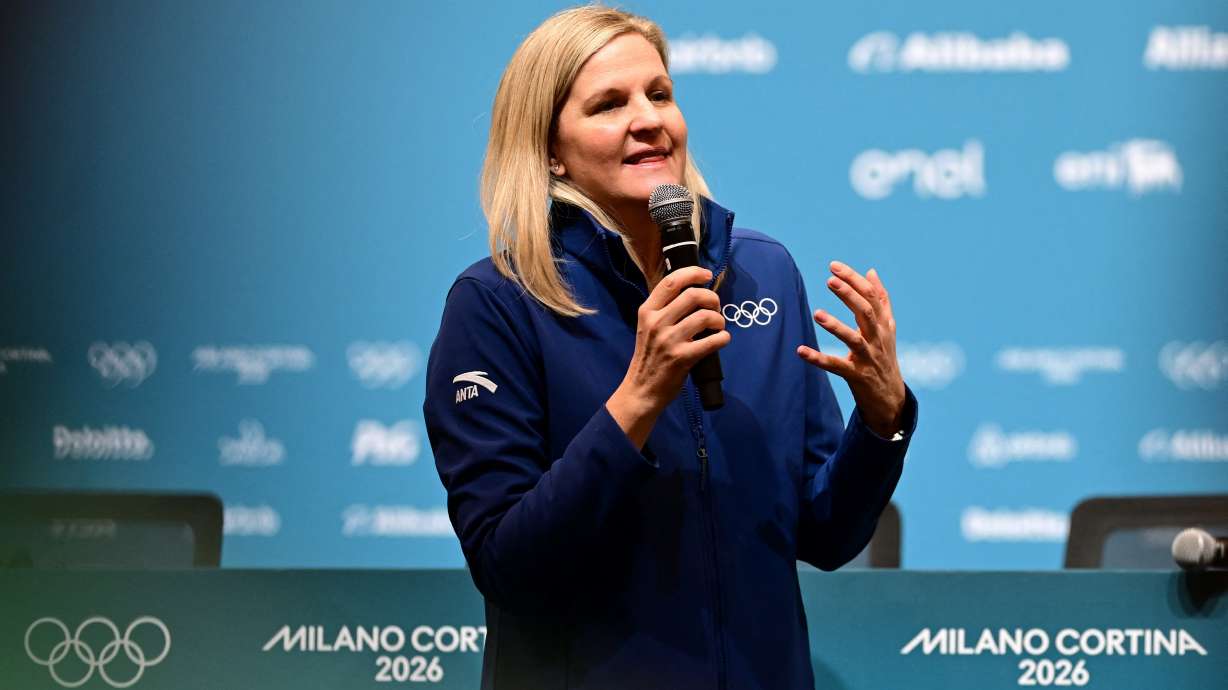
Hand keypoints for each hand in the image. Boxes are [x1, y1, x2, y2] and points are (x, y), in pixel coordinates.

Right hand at [607, 266, 729, 446]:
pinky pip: (713, 341)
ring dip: (719, 320)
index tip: (707, 275)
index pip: (671, 281)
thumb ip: (665, 310)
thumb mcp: (648, 327)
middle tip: (715, 308)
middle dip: (712, 298)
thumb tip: (695, 292)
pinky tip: (721, 340)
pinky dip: (723, 338)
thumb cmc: (649, 357)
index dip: (693, 273)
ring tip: (718, 327)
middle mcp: (657, 322)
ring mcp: (669, 340)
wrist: (641, 389)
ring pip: (705, 317)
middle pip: (693, 295)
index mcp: (647, 311)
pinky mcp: (682, 358)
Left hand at [796, 261, 905, 437]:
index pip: (872, 296)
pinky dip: (818, 359)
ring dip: (835, 326)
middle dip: (849, 295)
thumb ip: (880, 299)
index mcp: (883, 324)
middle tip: (830, 280)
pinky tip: (801, 351)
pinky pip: (836, 366)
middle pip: (866, 312)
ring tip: (817, 314)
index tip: (834, 266)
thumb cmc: (884, 356)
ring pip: (854, 339)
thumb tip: (871, 271)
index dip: (854, 279)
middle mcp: (878, 338)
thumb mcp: (885, 327)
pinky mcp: (857, 376)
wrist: (891, 397)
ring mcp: (868, 357)